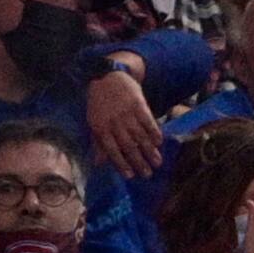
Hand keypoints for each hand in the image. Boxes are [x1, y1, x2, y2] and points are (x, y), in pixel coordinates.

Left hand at [83, 61, 162, 179]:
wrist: (107, 76)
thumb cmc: (99, 103)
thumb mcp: (94, 122)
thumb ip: (98, 143)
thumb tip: (99, 163)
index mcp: (101, 127)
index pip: (112, 149)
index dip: (121, 163)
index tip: (131, 176)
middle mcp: (114, 122)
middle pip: (128, 145)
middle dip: (138, 161)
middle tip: (148, 174)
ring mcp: (127, 113)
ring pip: (140, 136)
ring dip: (150, 150)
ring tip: (157, 162)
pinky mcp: (138, 105)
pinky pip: (148, 121)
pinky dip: (154, 132)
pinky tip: (159, 142)